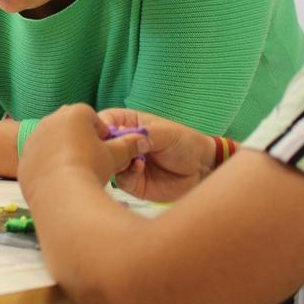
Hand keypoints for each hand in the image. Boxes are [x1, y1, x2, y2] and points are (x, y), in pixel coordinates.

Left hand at [17, 105, 149, 198]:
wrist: (60, 193)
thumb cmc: (90, 167)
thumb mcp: (114, 156)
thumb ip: (128, 145)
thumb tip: (142, 139)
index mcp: (75, 113)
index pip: (92, 117)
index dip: (101, 133)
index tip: (105, 150)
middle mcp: (51, 119)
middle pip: (70, 127)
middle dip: (81, 140)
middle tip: (91, 161)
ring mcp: (34, 138)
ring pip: (53, 142)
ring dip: (63, 152)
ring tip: (76, 173)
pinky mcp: (25, 157)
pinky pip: (40, 158)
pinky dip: (48, 166)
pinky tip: (60, 181)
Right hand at [98, 108, 214, 201]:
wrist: (202, 169)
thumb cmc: (185, 143)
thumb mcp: (165, 133)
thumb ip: (144, 134)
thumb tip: (121, 137)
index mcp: (128, 124)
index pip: (105, 121)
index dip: (100, 126)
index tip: (105, 132)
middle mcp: (124, 144)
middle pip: (102, 144)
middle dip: (106, 147)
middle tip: (117, 148)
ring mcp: (127, 163)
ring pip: (109, 163)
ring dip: (117, 161)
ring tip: (132, 158)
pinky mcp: (133, 182)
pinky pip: (121, 179)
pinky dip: (127, 174)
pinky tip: (139, 168)